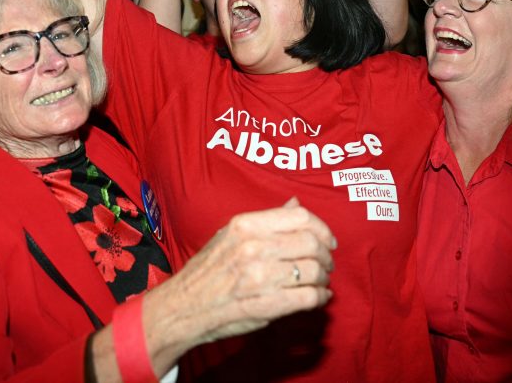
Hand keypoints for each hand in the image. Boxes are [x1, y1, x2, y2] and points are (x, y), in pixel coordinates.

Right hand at [144, 198, 333, 350]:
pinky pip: (309, 298)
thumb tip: (295, 203)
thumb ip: (266, 220)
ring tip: (321, 280)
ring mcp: (261, 278)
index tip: (327, 239)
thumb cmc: (207, 270)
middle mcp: (254, 248)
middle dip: (326, 255)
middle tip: (326, 262)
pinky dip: (320, 298)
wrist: (183, 307)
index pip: (300, 217)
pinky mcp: (267, 305)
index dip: (322, 228)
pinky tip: (319, 297)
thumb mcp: (229, 234)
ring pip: (313, 271)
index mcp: (246, 225)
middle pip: (311, 244)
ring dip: (323, 277)